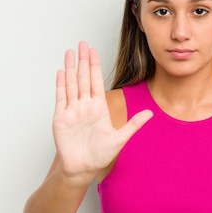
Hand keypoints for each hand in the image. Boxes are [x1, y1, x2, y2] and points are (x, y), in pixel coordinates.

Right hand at [52, 41, 152, 178]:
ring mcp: (72, 111)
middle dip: (83, 61)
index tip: (94, 51)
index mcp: (99, 108)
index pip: (96, 82)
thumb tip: (150, 114)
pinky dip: (61, 85)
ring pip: (71, 84)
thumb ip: (134, 124)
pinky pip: (61, 98)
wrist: (83, 169)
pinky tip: (62, 72)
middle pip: (84, 78)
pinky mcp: (61, 118)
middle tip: (82, 44)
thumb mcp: (120, 138)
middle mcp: (85, 106)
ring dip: (70, 68)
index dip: (95, 66)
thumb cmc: (100, 155)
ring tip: (69, 52)